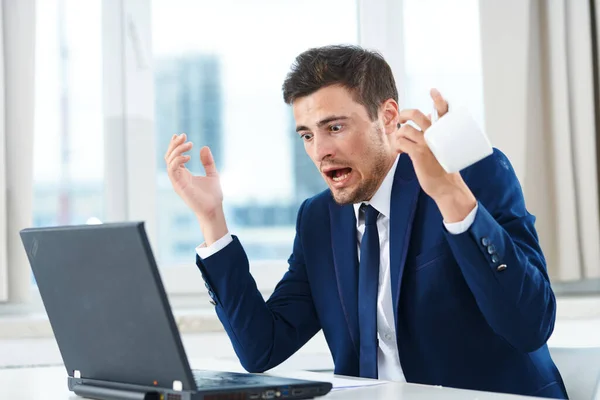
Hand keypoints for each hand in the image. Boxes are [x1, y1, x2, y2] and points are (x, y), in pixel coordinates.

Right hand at [164, 133, 223, 221]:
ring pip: (169, 161)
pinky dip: (177, 160)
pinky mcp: (178, 185)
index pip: (175, 157)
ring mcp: (177, 181)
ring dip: (177, 150)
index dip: (175, 145)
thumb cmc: (212, 196)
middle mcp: (178, 176)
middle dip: (174, 144)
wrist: (213, 209)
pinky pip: (172, 170)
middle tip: (183, 135)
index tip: (180, 135)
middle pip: (169, 156)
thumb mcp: (213, 174)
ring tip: (189, 144)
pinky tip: (188, 156)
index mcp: (184, 174)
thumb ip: (208, 162)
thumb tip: (204, 147)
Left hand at [393, 89, 475, 221]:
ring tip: (402, 144)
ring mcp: (427, 143)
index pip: (444, 111)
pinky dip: (398, 146)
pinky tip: (402, 152)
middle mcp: (436, 134)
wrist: (446, 186)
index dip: (438, 99)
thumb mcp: (443, 147)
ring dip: (399, 136)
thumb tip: (426, 118)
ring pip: (405, 129)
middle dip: (405, 114)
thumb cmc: (443, 167)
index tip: (433, 90)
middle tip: (401, 119)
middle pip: (417, 115)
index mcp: (445, 132)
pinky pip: (401, 142)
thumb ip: (435, 133)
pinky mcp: (418, 153)